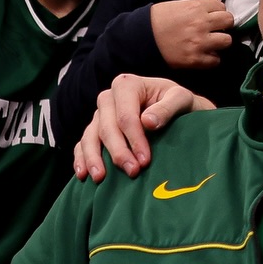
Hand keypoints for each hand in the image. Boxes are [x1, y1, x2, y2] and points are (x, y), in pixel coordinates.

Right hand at [72, 75, 212, 180]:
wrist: (175, 110)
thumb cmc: (178, 103)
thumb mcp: (181, 99)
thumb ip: (168, 108)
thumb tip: (147, 121)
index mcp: (127, 85)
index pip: (126, 116)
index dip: (134, 138)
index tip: (145, 159)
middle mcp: (108, 98)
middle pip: (107, 127)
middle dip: (118, 152)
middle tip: (133, 172)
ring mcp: (98, 115)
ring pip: (90, 137)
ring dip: (94, 159)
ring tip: (100, 178)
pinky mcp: (94, 130)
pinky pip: (81, 144)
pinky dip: (81, 159)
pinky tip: (83, 175)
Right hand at [150, 0, 234, 67]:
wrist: (140, 37)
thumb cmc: (158, 19)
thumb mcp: (179, 5)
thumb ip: (200, 2)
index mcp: (197, 7)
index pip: (222, 7)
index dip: (218, 12)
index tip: (212, 17)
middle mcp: (201, 23)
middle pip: (229, 21)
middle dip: (223, 25)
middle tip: (215, 30)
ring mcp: (199, 42)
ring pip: (227, 41)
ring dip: (220, 42)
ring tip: (211, 43)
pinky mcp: (195, 59)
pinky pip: (216, 61)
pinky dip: (212, 59)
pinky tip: (205, 55)